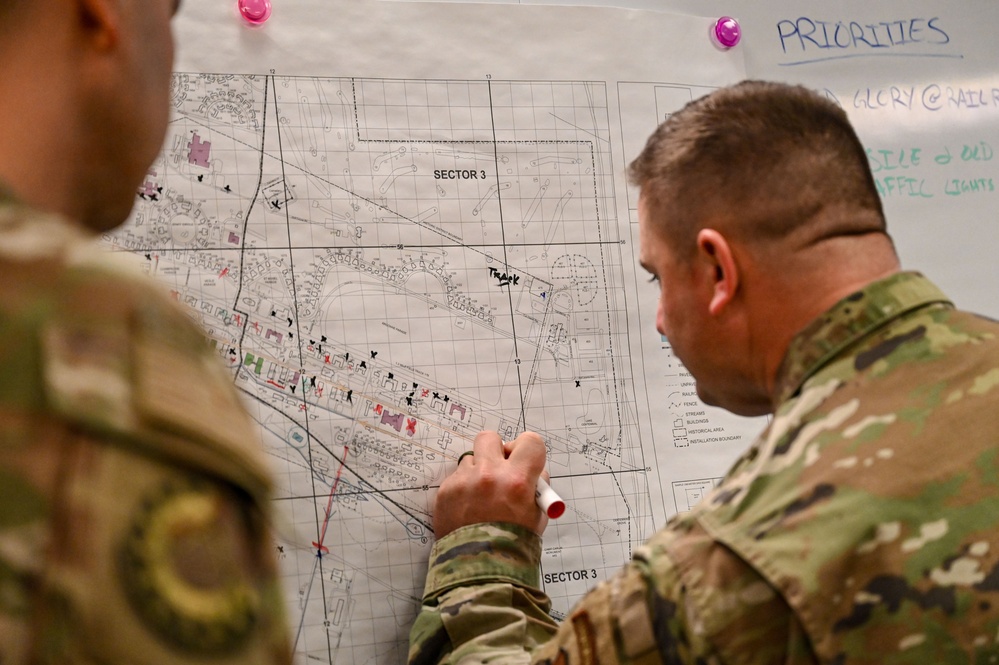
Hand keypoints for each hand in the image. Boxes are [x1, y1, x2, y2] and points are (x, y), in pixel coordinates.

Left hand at [433, 430, 548, 538]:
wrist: (480, 569)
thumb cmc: (513, 545)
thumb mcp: (537, 516)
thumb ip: (536, 486)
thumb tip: (532, 469)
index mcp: (517, 481)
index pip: (529, 441)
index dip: (528, 449)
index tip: (524, 461)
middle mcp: (490, 475)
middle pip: (491, 438)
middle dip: (496, 450)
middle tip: (499, 470)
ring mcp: (465, 482)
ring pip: (471, 459)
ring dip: (478, 472)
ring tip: (481, 498)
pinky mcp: (446, 491)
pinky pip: (456, 478)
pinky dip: (463, 489)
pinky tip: (468, 509)